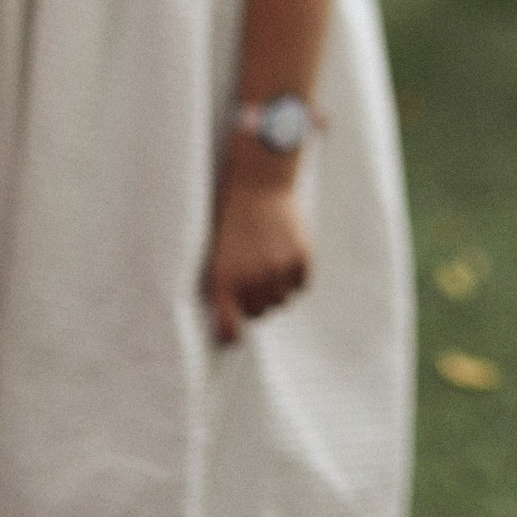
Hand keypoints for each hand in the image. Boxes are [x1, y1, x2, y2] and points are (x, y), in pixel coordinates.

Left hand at [205, 180, 309, 344]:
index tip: (232, 333)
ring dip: (275, 289)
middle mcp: (251, 280)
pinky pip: (300, 286)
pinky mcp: (301, 258)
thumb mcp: (216, 252)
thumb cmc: (230, 217)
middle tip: (251, 279)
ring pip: (281, 301)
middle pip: (258, 313)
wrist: (258, 182)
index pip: (229, 330)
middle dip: (254, 301)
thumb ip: (224, 286)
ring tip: (268, 263)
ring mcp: (278, 270)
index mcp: (222, 279)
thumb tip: (234, 320)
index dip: (230, 335)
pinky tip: (284, 257)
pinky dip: (294, 277)